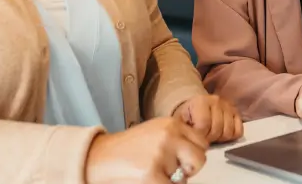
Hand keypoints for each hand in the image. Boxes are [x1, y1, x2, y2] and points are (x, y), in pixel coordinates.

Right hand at [84, 117, 207, 183]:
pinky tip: (149, 180)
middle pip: (199, 159)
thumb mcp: (156, 132)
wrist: (99, 158)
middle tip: (170, 171)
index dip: (192, 154)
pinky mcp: (152, 175)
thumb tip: (197, 156)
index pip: (202, 142)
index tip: (180, 159)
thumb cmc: (128, 149)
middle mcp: (169, 136)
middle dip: (188, 169)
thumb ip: (177, 138)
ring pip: (185, 178)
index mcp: (171, 123)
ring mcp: (160, 155)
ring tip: (153, 172)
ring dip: (174, 180)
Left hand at [174, 94, 243, 142]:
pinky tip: (221, 134)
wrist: (194, 107)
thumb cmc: (187, 116)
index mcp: (201, 101)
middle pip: (217, 129)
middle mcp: (216, 101)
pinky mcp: (236, 113)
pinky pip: (238, 132)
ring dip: (219, 138)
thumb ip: (182, 129)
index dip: (199, 135)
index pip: (204, 124)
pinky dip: (230, 136)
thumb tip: (188, 141)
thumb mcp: (179, 121)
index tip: (194, 135)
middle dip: (209, 138)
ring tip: (211, 134)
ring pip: (228, 132)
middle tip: (203, 136)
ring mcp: (228, 106)